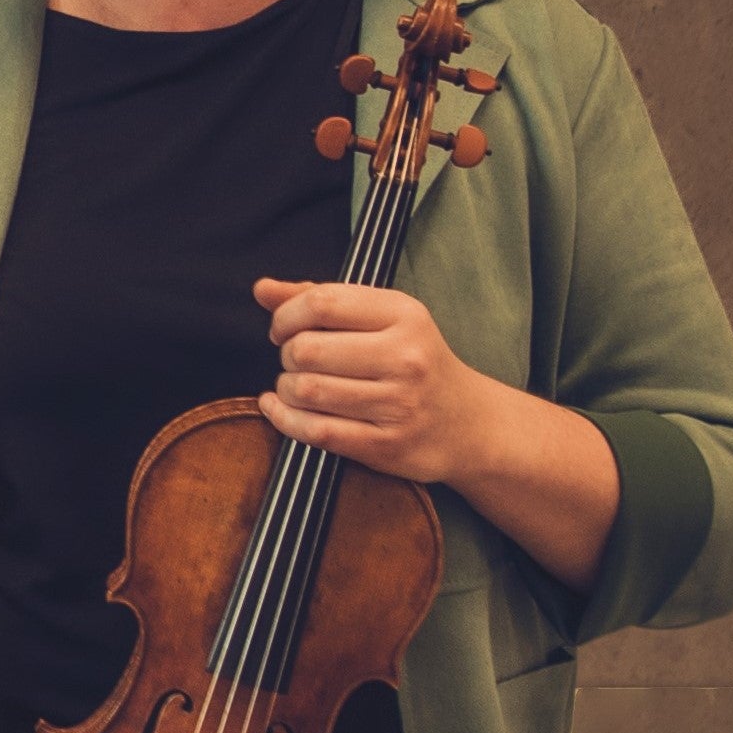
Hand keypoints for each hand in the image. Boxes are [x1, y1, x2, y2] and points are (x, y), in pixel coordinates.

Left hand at [256, 278, 509, 484]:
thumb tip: (263, 289)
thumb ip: (321, 298)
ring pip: (305, 390)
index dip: (285, 316)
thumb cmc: (415, 363)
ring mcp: (397, 403)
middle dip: (287, 355)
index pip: (322, 303)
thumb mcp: (383, 319)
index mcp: (404, 314)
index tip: (283, 329)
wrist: (468, 422)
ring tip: (297, 386)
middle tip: (297, 361)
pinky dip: (284, 419)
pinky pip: (314, 431)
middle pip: (306, 349)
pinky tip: (280, 409)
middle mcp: (404, 356)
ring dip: (286, 389)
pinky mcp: (385, 444)